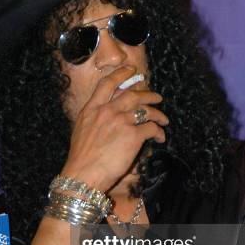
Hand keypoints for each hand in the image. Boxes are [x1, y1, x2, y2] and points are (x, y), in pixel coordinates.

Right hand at [62, 66, 168, 190]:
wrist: (83, 174)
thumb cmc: (81, 158)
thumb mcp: (80, 130)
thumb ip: (93, 118)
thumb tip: (103, 115)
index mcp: (91, 109)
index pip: (107, 84)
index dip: (121, 74)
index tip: (131, 70)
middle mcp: (107, 111)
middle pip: (132, 94)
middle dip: (148, 94)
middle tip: (157, 97)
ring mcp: (121, 122)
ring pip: (145, 110)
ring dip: (158, 113)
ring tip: (163, 119)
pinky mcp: (133, 135)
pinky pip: (151, 128)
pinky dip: (158, 132)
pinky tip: (159, 137)